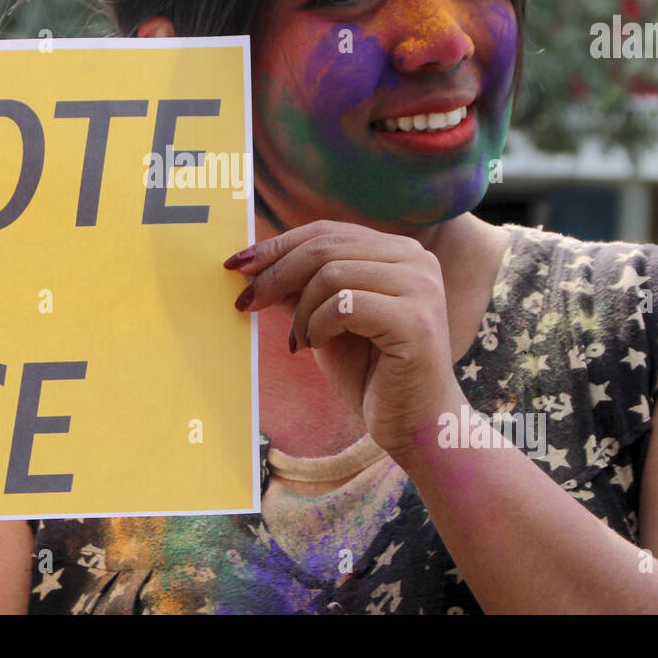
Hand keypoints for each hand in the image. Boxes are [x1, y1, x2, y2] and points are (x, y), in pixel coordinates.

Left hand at [225, 221, 465, 457]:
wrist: (414, 425)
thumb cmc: (371, 374)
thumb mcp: (325, 322)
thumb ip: (300, 289)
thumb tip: (252, 265)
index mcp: (398, 251)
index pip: (326, 232)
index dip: (277, 246)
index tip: (237, 265)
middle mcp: (416, 260)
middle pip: (325, 247)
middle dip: (275, 274)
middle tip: (245, 302)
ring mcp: (420, 288)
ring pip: (332, 274)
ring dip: (300, 311)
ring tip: (298, 341)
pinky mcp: (415, 321)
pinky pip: (344, 305)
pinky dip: (317, 325)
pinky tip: (315, 346)